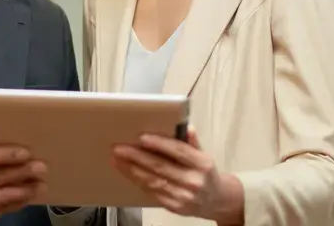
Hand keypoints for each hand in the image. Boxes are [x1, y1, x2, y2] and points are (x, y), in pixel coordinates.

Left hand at [112, 126, 243, 224]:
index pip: (179, 151)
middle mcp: (193, 181)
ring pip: (153, 181)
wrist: (216, 201)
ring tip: (117, 159)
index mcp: (203, 164)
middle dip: (137, 157)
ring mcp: (183, 196)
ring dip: (132, 170)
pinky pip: (152, 192)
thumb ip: (193, 142)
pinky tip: (128, 172)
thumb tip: (186, 127)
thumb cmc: (206, 173)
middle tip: (119, 148)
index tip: (142, 137)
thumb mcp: (204, 154)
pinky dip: (138, 181)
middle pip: (161, 167)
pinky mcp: (174, 207)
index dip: (160, 144)